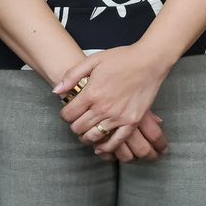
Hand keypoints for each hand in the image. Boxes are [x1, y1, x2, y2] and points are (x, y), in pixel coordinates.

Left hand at [54, 43, 175, 157]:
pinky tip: (100, 147)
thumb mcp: (93, 60)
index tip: (69, 112)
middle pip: (78, 128)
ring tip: (86, 133)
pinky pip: (115, 142)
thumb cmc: (122, 58)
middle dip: (74, 125)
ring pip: (93, 137)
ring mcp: (118, 117)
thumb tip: (56, 91)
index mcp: (91, 93)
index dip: (65, 114)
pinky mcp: (131, 122)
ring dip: (86, 137)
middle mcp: (102, 108)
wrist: (149, 61)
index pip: (68, 114)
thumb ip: (72, 75)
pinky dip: (105, 147)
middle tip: (78, 121)